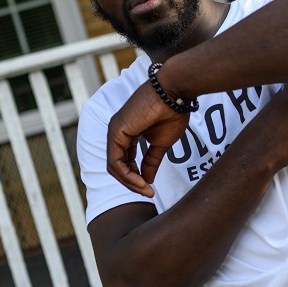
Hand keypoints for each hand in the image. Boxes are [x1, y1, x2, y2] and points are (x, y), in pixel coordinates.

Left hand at [107, 81, 189, 196]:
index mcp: (126, 134)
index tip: (150, 189)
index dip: (135, 178)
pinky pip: (116, 161)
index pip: (124, 162)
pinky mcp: (116, 132)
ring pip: (114, 166)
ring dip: (130, 182)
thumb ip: (151, 161)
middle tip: (148, 193)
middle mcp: (116, 132)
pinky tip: (141, 182)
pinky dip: (127, 175)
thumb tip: (147, 181)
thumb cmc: (170, 112)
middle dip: (131, 183)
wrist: (173, 92)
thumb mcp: (161, 143)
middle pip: (117, 166)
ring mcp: (114, 131)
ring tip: (146, 190)